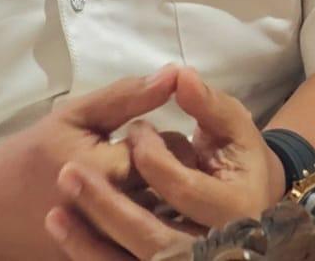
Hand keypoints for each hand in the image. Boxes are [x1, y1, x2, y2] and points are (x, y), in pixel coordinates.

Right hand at [0, 65, 178, 260]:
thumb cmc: (34, 154)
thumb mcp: (77, 114)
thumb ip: (128, 95)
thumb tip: (173, 73)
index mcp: (115, 175)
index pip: (174, 152)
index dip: (166, 138)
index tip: (142, 133)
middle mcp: (123, 218)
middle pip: (178, 189)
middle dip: (172, 167)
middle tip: (139, 158)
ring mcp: (119, 245)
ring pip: (172, 219)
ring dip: (166, 196)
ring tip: (136, 182)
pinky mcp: (111, 260)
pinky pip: (149, 241)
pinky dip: (151, 221)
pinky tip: (133, 206)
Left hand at [45, 69, 285, 259]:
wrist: (260, 211)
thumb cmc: (246, 161)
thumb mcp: (234, 125)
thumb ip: (208, 103)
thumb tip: (176, 72)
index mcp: (234, 206)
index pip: (174, 185)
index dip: (145, 156)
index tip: (121, 135)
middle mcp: (208, 245)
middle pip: (148, 232)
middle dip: (103, 204)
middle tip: (67, 171)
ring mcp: (182, 260)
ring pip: (132, 257)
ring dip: (88, 241)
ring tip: (53, 212)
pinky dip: (91, 254)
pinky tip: (60, 226)